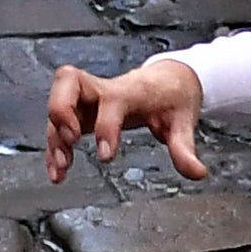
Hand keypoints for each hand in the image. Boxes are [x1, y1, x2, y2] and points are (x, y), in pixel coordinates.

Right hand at [44, 54, 210, 178]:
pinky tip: (58, 170)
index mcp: (131, 90)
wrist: (168, 79)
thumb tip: (197, 171)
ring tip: (61, 165)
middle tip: (71, 140)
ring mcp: (89, 99)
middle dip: (62, 109)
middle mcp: (104, 89)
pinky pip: (58, 124)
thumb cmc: (172, 96)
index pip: (112, 100)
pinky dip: (53, 146)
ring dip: (53, 133)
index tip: (107, 155)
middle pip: (68, 81)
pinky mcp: (81, 111)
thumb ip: (185, 148)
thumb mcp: (184, 122)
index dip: (106, 126)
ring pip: (57, 103)